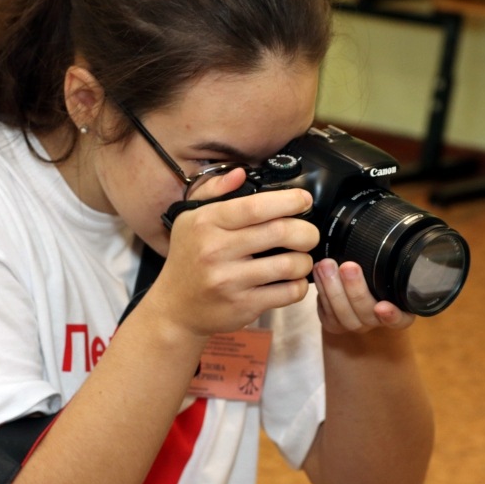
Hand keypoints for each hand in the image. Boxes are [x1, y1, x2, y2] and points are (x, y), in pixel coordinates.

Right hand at [150, 168, 318, 336]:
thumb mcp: (189, 219)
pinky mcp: (242, 306)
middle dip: (306, 231)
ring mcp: (229, 281)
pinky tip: (293, 281)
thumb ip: (213, 191)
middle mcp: (215, 250)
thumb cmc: (187, 260)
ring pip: (288, 264)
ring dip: (305, 261)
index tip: (304, 200)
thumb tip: (240, 174)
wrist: (175, 309)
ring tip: (301, 259)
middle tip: (310, 234)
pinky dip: (299, 285)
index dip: (288, 201)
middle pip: (280, 232)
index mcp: (206, 223)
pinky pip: (287, 293)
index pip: (255, 206)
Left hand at [313, 258, 414, 334]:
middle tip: (348, 266)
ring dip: (332, 287)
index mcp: (399, 313)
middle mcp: (377, 322)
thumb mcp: (389, 274)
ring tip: (326, 265)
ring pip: (343, 313)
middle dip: (355, 289)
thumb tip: (379, 234)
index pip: (400, 319)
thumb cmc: (378, 280)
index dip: (392, 315)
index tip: (381, 306)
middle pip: (366, 312)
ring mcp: (355, 325)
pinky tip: (317, 271)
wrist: (357, 296)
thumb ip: (389, 266)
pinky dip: (321, 290)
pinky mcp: (334, 325)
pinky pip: (326, 311)